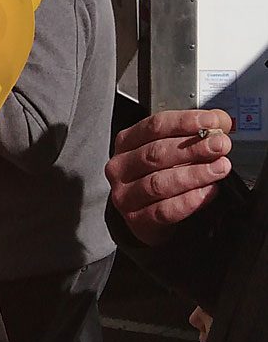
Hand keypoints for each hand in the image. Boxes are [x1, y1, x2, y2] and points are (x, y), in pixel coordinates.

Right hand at [106, 109, 232, 245]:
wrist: (153, 218)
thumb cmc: (164, 177)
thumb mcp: (173, 150)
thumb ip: (194, 134)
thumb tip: (220, 122)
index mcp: (127, 143)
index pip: (154, 127)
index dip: (185, 122)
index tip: (213, 121)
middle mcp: (121, 167)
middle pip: (155, 153)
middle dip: (192, 148)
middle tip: (220, 145)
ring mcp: (125, 195)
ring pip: (159, 182)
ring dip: (195, 174)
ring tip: (220, 168)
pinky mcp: (137, 220)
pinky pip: (165, 210)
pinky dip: (190, 200)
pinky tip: (209, 191)